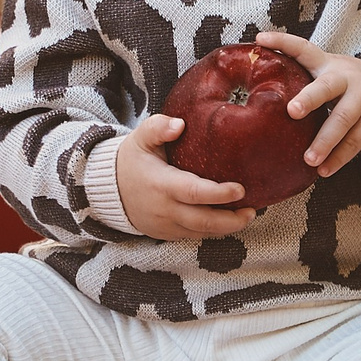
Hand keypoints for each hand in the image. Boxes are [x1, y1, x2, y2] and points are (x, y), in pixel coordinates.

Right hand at [113, 116, 258, 239]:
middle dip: (231, 220)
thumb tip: (180, 124)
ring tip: (247, 216)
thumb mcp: (139, 138)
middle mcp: (164, 209)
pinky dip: (213, 230)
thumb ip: (158, 127)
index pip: (194, 193)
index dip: (219, 194)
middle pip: (203, 221)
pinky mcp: (168, 234)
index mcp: (161, 184)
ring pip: (201, 233)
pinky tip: (229, 220)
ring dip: (226, 228)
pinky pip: (194, 236)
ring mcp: (166, 225)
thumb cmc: (131, 160)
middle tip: (252, 211)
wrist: (108, 190)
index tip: (241, 189)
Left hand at [256, 30, 360, 176]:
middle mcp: (345, 79)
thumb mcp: (326, 72)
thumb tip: (254, 78)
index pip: (303, 49)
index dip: (282, 42)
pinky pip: (355, 142)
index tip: (261, 39)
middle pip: (328, 87)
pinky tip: (324, 170)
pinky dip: (339, 158)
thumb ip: (300, 75)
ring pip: (343, 119)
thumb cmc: (343, 84)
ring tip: (309, 158)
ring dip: (326, 140)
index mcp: (327, 64)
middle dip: (311, 98)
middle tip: (292, 111)